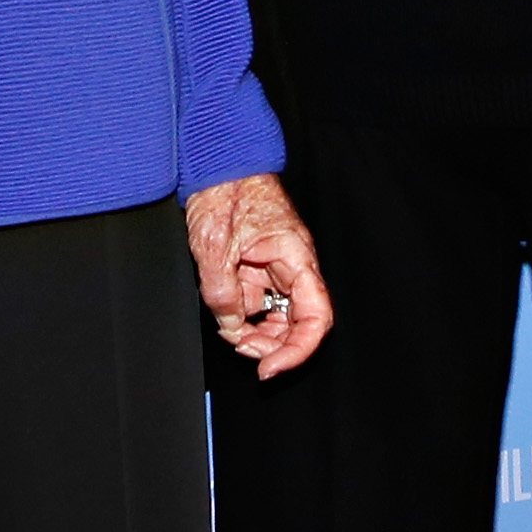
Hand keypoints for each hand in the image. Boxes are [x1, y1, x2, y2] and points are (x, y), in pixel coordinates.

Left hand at [185, 173, 330, 378]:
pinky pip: (256, 304)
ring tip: (232, 333)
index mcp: (296, 257)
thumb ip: (221, 289)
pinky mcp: (256, 270)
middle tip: (244, 350)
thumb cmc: (227, 189)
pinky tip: (227, 318)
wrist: (216, 164)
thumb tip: (230, 324)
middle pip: (297, 324)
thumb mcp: (216, 243)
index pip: (315, 317)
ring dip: (256, 334)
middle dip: (273, 345)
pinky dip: (242, 318)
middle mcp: (291, 268)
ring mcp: (274, 271)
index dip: (298, 350)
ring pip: (276, 318)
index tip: (270, 368)